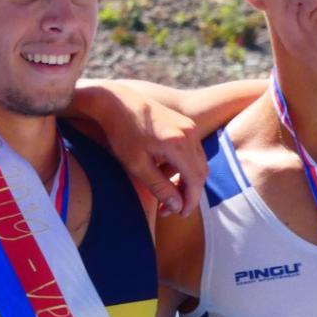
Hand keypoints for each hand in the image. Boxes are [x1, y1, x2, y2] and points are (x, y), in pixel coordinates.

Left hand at [91, 85, 208, 216]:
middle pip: (201, 172)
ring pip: (198, 162)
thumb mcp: (137, 165)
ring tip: (167, 194)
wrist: (116, 102)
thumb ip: (160, 187)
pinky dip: (184, 166)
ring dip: (187, 181)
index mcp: (178, 144)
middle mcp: (189, 133)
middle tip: (171, 208)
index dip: (190, 201)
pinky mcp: (184, 124)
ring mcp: (188, 126)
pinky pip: (192, 151)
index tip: (179, 214)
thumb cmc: (122, 133)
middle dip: (189, 193)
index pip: (195, 180)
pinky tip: (166, 174)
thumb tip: (177, 207)